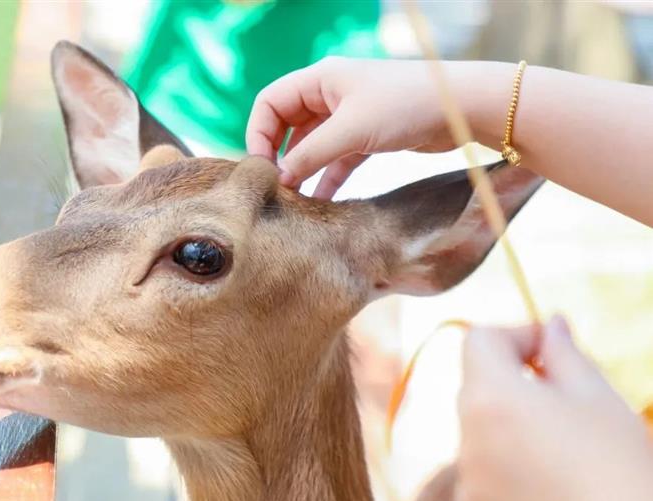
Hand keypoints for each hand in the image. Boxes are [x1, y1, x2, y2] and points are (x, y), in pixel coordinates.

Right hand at [245, 58, 511, 198]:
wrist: (461, 109)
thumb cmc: (405, 106)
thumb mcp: (350, 131)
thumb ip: (310, 155)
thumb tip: (280, 179)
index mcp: (320, 79)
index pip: (269, 103)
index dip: (258, 133)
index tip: (262, 167)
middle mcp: (331, 94)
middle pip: (286, 125)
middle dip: (277, 155)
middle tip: (274, 187)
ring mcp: (349, 116)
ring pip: (311, 145)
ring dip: (302, 170)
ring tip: (294, 200)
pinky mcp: (367, 136)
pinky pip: (335, 159)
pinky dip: (326, 178)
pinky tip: (320, 202)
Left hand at [457, 315, 652, 500]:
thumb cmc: (620, 468)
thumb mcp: (598, 396)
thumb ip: (563, 353)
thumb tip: (549, 324)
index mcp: (489, 399)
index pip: (478, 341)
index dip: (515, 337)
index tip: (550, 353)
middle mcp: (465, 440)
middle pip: (477, 390)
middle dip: (514, 386)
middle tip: (568, 404)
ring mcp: (467, 487)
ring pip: (481, 439)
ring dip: (511, 434)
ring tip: (567, 457)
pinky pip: (485, 484)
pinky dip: (510, 478)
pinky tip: (557, 495)